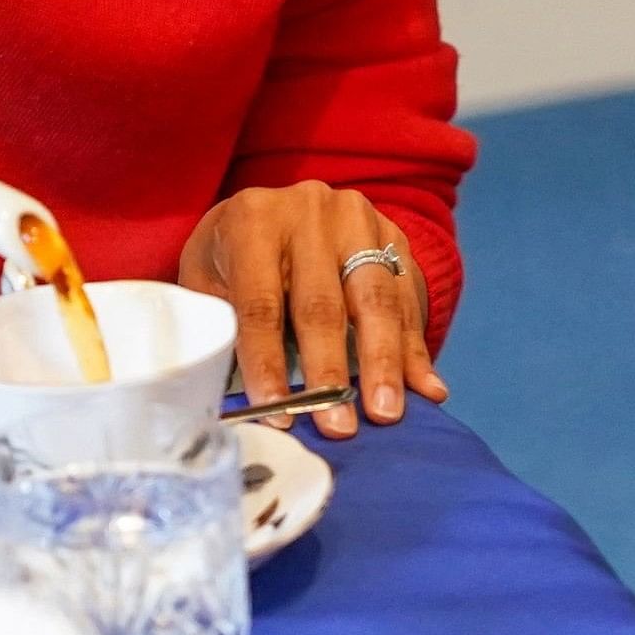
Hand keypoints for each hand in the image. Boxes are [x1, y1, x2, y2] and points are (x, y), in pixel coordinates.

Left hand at [177, 181, 442, 437]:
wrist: (278, 208)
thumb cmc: (234, 258)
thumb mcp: (207, 279)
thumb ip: (219, 326)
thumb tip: (228, 398)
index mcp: (253, 221)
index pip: (260, 303)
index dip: (268, 361)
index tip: (277, 410)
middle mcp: (310, 213)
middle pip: (323, 303)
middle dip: (332, 372)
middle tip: (340, 426)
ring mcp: (358, 221)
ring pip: (376, 299)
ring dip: (384, 364)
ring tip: (386, 413)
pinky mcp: (394, 236)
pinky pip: (409, 299)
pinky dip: (416, 350)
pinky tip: (428, 388)